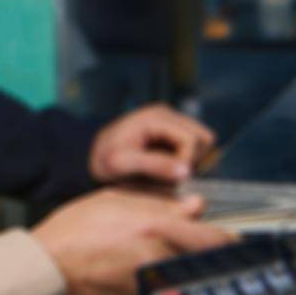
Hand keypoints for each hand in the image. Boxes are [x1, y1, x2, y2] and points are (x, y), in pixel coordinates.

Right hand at [32, 188, 231, 294]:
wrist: (45, 269)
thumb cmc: (71, 232)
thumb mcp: (112, 202)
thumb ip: (158, 203)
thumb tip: (195, 206)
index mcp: (156, 225)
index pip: (213, 236)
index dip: (232, 240)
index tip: (239, 242)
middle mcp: (159, 254)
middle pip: (210, 262)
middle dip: (222, 258)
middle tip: (227, 256)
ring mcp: (153, 282)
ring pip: (193, 278)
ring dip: (199, 272)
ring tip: (197, 267)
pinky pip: (171, 292)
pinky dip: (176, 286)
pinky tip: (169, 281)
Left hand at [89, 104, 214, 185]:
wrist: (91, 156)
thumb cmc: (103, 160)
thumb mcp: (122, 164)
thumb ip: (154, 166)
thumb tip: (186, 171)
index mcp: (155, 117)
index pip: (192, 140)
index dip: (186, 163)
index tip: (172, 180)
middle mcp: (167, 113)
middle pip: (204, 139)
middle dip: (192, 161)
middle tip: (170, 176)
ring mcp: (171, 120)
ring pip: (204, 143)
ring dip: (192, 161)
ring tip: (168, 172)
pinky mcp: (173, 131)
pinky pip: (196, 147)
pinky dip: (188, 160)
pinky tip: (168, 168)